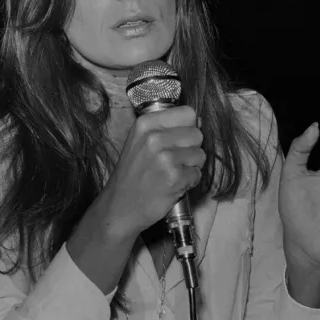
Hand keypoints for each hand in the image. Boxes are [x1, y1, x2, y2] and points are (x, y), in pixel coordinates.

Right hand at [101, 105, 205, 238]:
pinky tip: (173, 184)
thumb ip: (165, 128)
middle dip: (191, 148)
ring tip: (172, 173)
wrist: (119, 206)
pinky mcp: (174, 177)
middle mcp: (154, 137)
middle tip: (175, 160)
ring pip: (200, 154)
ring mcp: (165, 158)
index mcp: (145, 123)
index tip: (178, 139)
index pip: (188, 113)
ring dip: (191, 166)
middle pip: (197, 134)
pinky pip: (197, 174)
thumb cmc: (133, 174)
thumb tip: (198, 120)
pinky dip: (189, 182)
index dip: (188, 127)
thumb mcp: (139, 140)